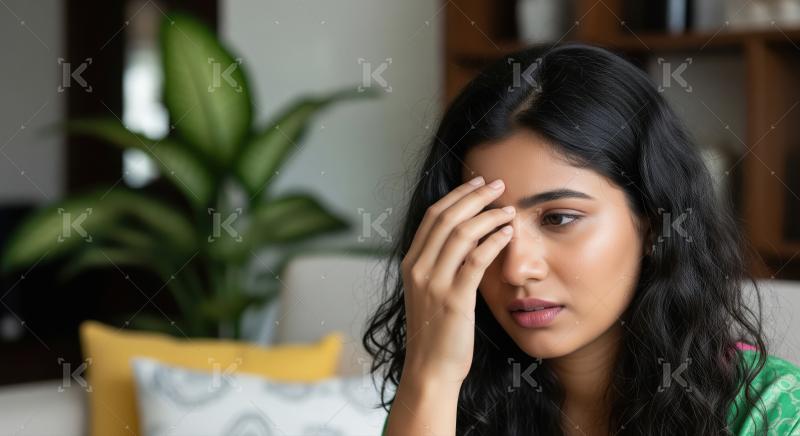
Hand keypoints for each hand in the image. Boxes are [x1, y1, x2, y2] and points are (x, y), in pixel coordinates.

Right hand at [400, 176, 514, 384]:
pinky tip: (507, 234)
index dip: (457, 196)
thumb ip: (440, 263)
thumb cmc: (435, 331)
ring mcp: (434, 284)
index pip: (433, 216)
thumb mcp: (428, 290)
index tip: (477, 183)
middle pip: (447, 218)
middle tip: (498, 186)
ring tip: (508, 210)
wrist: (429, 368)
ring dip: (488, 216)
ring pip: (461, 234)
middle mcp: (418, 269)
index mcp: (410, 263)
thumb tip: (465, 236)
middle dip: (474, 197)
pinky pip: (474, 261)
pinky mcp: (454, 300)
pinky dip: (492, 242)